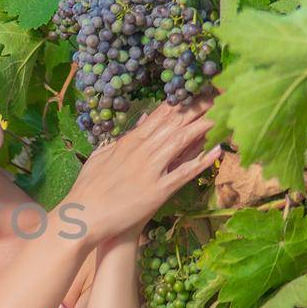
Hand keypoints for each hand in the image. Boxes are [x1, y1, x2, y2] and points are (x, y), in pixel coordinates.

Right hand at [63, 95, 221, 244]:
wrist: (82, 217)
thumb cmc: (89, 189)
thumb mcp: (102, 156)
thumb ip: (123, 139)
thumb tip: (142, 121)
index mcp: (128, 142)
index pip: (160, 115)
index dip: (181, 101)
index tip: (198, 90)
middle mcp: (140, 151)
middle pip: (174, 123)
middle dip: (198, 107)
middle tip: (220, 94)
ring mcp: (149, 170)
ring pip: (181, 141)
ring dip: (204, 126)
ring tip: (224, 114)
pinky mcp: (156, 191)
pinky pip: (183, 173)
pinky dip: (201, 161)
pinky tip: (217, 151)